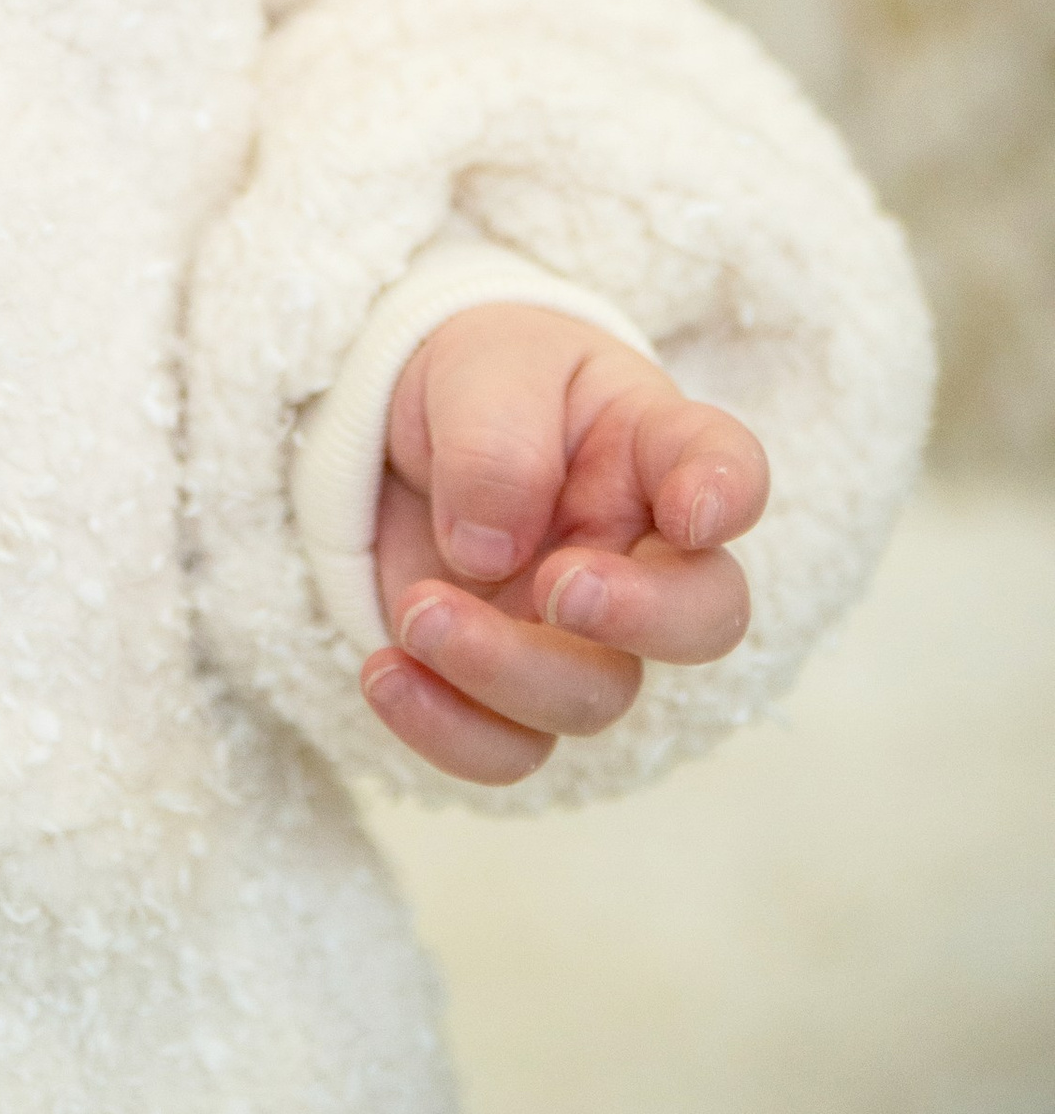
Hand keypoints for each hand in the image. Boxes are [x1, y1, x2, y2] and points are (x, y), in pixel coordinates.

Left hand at [363, 301, 768, 787]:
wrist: (397, 428)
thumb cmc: (476, 382)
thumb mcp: (478, 367)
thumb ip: (495, 439)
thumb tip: (487, 551)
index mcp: (651, 446)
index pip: (726, 466)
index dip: (729, 496)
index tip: (694, 513)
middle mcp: (638, 550)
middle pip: (702, 618)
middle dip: (640, 618)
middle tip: (558, 587)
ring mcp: (581, 632)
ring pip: (593, 695)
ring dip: (503, 669)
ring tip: (415, 612)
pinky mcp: (509, 684)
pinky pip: (509, 747)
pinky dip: (448, 729)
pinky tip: (385, 671)